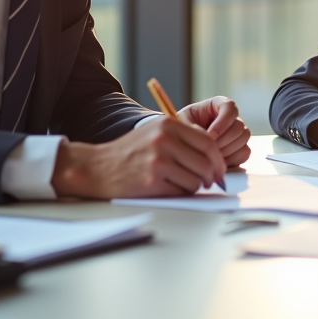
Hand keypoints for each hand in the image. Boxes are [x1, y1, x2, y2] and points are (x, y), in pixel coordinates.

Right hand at [50, 118, 226, 198]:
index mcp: (168, 125)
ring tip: (184, 184)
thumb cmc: (130, 152)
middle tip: (211, 182)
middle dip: (212, 176)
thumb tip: (215, 153)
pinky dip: (181, 193)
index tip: (220, 169)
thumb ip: (183, 137)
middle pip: (206, 162)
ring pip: (196, 180)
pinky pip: (181, 191)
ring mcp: (158, 161)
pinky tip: (170, 189)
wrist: (98, 167)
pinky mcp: (152, 182)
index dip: (219, 159)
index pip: (208, 142)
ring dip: (195, 186)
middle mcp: (164, 140)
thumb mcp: (155, 133)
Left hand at [177, 96, 250, 165]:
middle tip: (208, 150)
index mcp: (218, 105)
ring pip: (244, 138)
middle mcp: (231, 118)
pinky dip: (234, 159)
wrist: (180, 143)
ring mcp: (237, 133)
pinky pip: (245, 152)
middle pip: (239, 126)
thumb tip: (210, 138)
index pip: (230, 107)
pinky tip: (218, 163)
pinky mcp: (239, 147)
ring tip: (211, 157)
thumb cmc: (180, 129)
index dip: (223, 122)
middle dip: (224, 140)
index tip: (210, 135)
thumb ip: (193, 127)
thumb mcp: (182, 123)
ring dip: (228, 150)